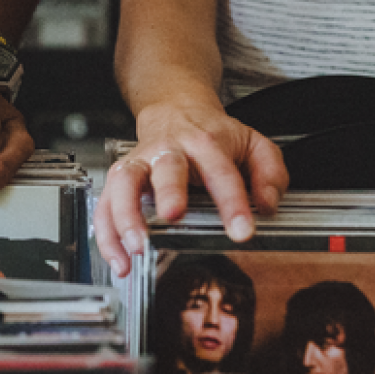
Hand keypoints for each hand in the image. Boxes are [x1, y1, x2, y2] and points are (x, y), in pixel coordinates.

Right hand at [93, 97, 288, 277]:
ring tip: (137, 247)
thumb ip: (269, 172)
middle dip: (168, 191)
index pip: (221, 171)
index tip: (242, 231)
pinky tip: (120, 261)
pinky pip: (105, 205)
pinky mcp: (120, 179)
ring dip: (126, 215)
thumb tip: (268, 204)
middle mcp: (169, 151)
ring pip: (123, 182)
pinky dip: (107, 235)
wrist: (176, 112)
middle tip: (173, 216)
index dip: (232, 202)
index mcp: (206, 143)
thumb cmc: (213, 135)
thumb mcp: (253, 144)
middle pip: (165, 167)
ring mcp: (140, 163)